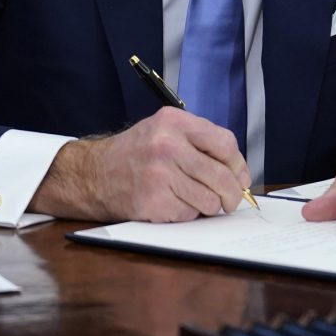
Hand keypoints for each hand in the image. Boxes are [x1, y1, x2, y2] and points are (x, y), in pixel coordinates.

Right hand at [29, 107, 249, 221]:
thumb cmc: (135, 154)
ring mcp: (160, 173)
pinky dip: (187, 214)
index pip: (225, 143)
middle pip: (221, 176)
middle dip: (232, 194)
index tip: (241, 177)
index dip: (239, 165)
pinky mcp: (154, 200)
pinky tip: (172, 203)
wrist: (94, 174)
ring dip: (208, 206)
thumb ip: (199, 143)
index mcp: (174, 122)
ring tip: (193, 199)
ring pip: (209, 199)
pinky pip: (190, 214)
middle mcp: (167, 144)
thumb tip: (239, 173)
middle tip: (231, 201)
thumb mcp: (164, 131)